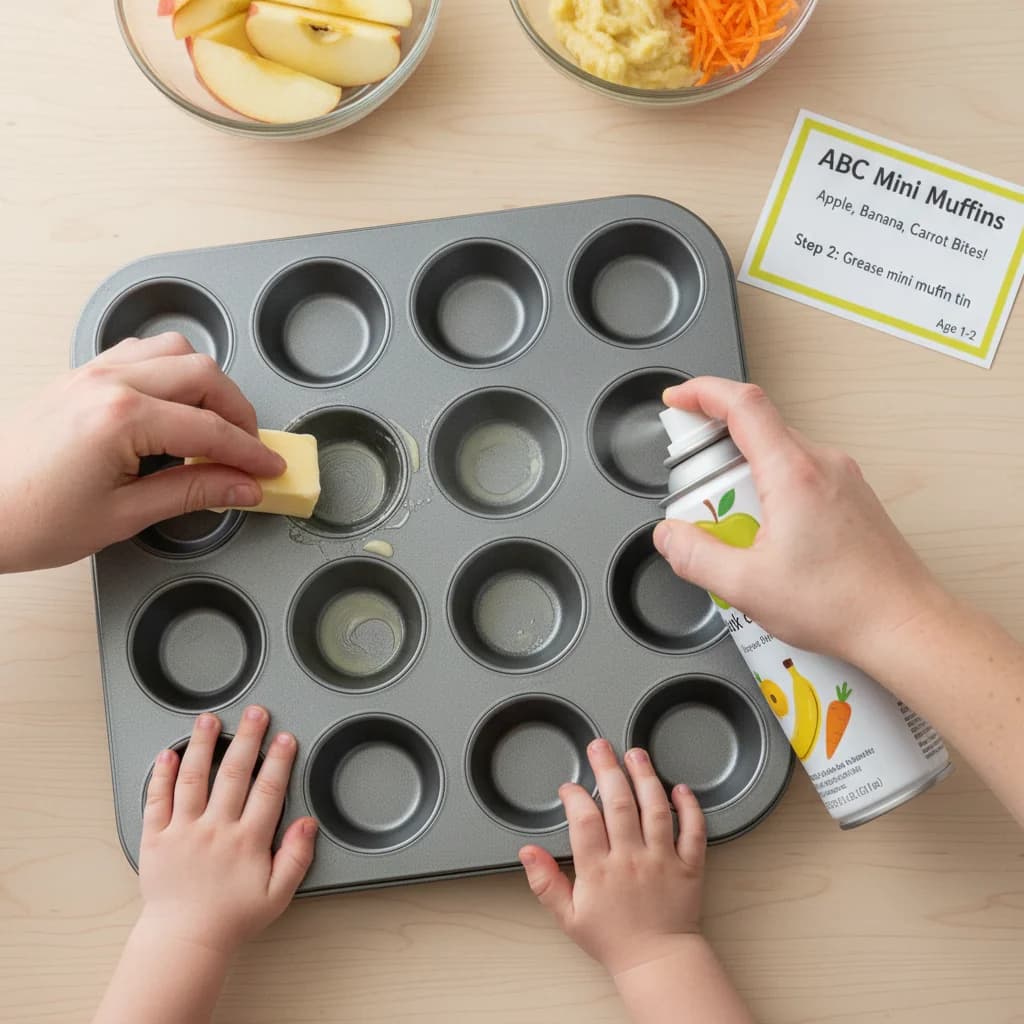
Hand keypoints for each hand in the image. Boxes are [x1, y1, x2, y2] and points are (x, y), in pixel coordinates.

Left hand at [0, 333, 284, 571]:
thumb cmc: (31, 518)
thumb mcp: (124, 515)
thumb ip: (193, 493)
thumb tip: (241, 487)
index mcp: (120, 417)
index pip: (210, 428)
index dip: (249, 453)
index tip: (269, 470)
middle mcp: (108, 383)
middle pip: (203, 374)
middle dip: (238, 411)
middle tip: (249, 450)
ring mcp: (92, 372)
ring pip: (176, 350)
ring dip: (207, 383)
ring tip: (215, 423)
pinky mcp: (81, 376)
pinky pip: (142, 352)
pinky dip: (171, 370)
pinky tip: (175, 404)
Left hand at [139, 706, 317, 956]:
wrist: (184, 941)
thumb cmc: (231, 919)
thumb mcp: (278, 895)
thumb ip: (297, 857)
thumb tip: (308, 823)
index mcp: (247, 841)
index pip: (267, 790)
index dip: (278, 760)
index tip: (284, 737)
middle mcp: (215, 829)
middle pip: (233, 773)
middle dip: (247, 738)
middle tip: (255, 712)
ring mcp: (183, 831)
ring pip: (193, 778)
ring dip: (203, 745)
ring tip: (209, 719)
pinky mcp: (155, 838)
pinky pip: (157, 800)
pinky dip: (162, 775)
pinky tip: (170, 753)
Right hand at [519, 740, 705, 977]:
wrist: (657, 963)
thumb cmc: (613, 940)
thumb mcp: (568, 917)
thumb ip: (545, 882)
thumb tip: (526, 852)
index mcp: (599, 871)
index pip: (583, 821)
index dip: (574, 797)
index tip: (569, 787)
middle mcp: (631, 860)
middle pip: (618, 803)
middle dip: (607, 769)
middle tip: (600, 746)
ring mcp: (662, 860)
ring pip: (654, 808)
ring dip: (645, 777)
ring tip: (636, 754)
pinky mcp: (689, 865)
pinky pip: (693, 830)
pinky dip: (689, 807)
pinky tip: (680, 788)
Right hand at [653, 378, 950, 664]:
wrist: (904, 625)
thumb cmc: (844, 604)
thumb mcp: (746, 586)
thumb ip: (695, 556)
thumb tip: (668, 535)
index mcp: (793, 473)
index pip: (742, 404)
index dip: (701, 392)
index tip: (677, 399)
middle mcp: (822, 464)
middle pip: (755, 429)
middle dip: (715, 455)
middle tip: (699, 497)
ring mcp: (842, 477)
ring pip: (777, 455)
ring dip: (744, 479)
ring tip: (737, 531)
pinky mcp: (850, 496)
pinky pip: (798, 475)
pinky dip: (770, 493)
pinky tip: (768, 540)